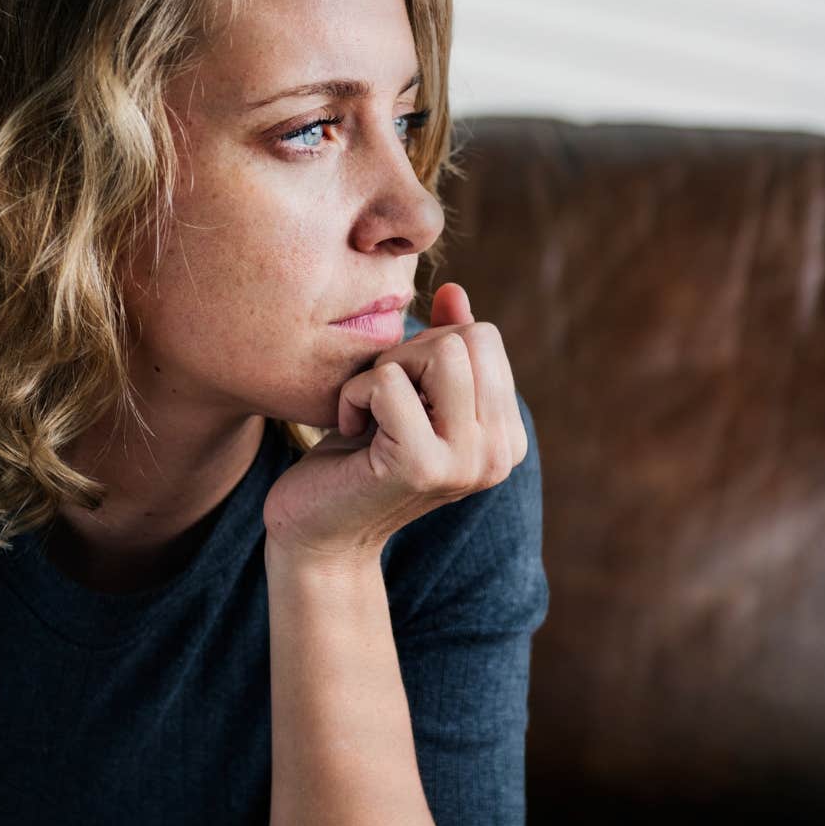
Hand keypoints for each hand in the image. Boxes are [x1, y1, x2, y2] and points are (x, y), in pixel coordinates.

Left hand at [261, 282, 529, 564]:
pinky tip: (351, 432)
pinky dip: (355, 394)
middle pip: (469, 337)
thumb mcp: (407, 394)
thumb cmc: (358, 458)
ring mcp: (466, 462)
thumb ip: (442, 347)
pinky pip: (389, 382)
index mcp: (507, 436)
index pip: (485, 337)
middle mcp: (500, 453)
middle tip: (381, 401)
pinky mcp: (422, 466)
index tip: (402, 394)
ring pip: (441, 351)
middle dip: (410, 352)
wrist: (318, 534)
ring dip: (387, 369)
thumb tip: (454, 291)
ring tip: (370, 412)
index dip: (429, 347)